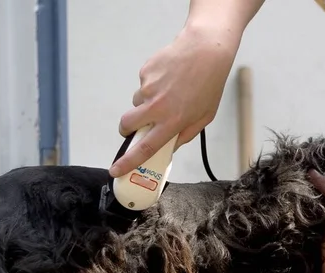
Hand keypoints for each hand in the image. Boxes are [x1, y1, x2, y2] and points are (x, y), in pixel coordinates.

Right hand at [109, 24, 240, 176]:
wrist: (205, 50)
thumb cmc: (209, 84)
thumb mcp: (204, 116)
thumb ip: (186, 134)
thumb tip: (171, 147)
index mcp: (173, 122)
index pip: (145, 148)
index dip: (128, 162)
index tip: (115, 170)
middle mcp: (157, 107)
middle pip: (128, 125)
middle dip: (126, 130)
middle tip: (133, 128)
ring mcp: (149, 89)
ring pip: (137, 103)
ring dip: (146, 103)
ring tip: (168, 92)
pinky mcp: (145, 73)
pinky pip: (144, 85)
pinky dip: (152, 86)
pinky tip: (169, 78)